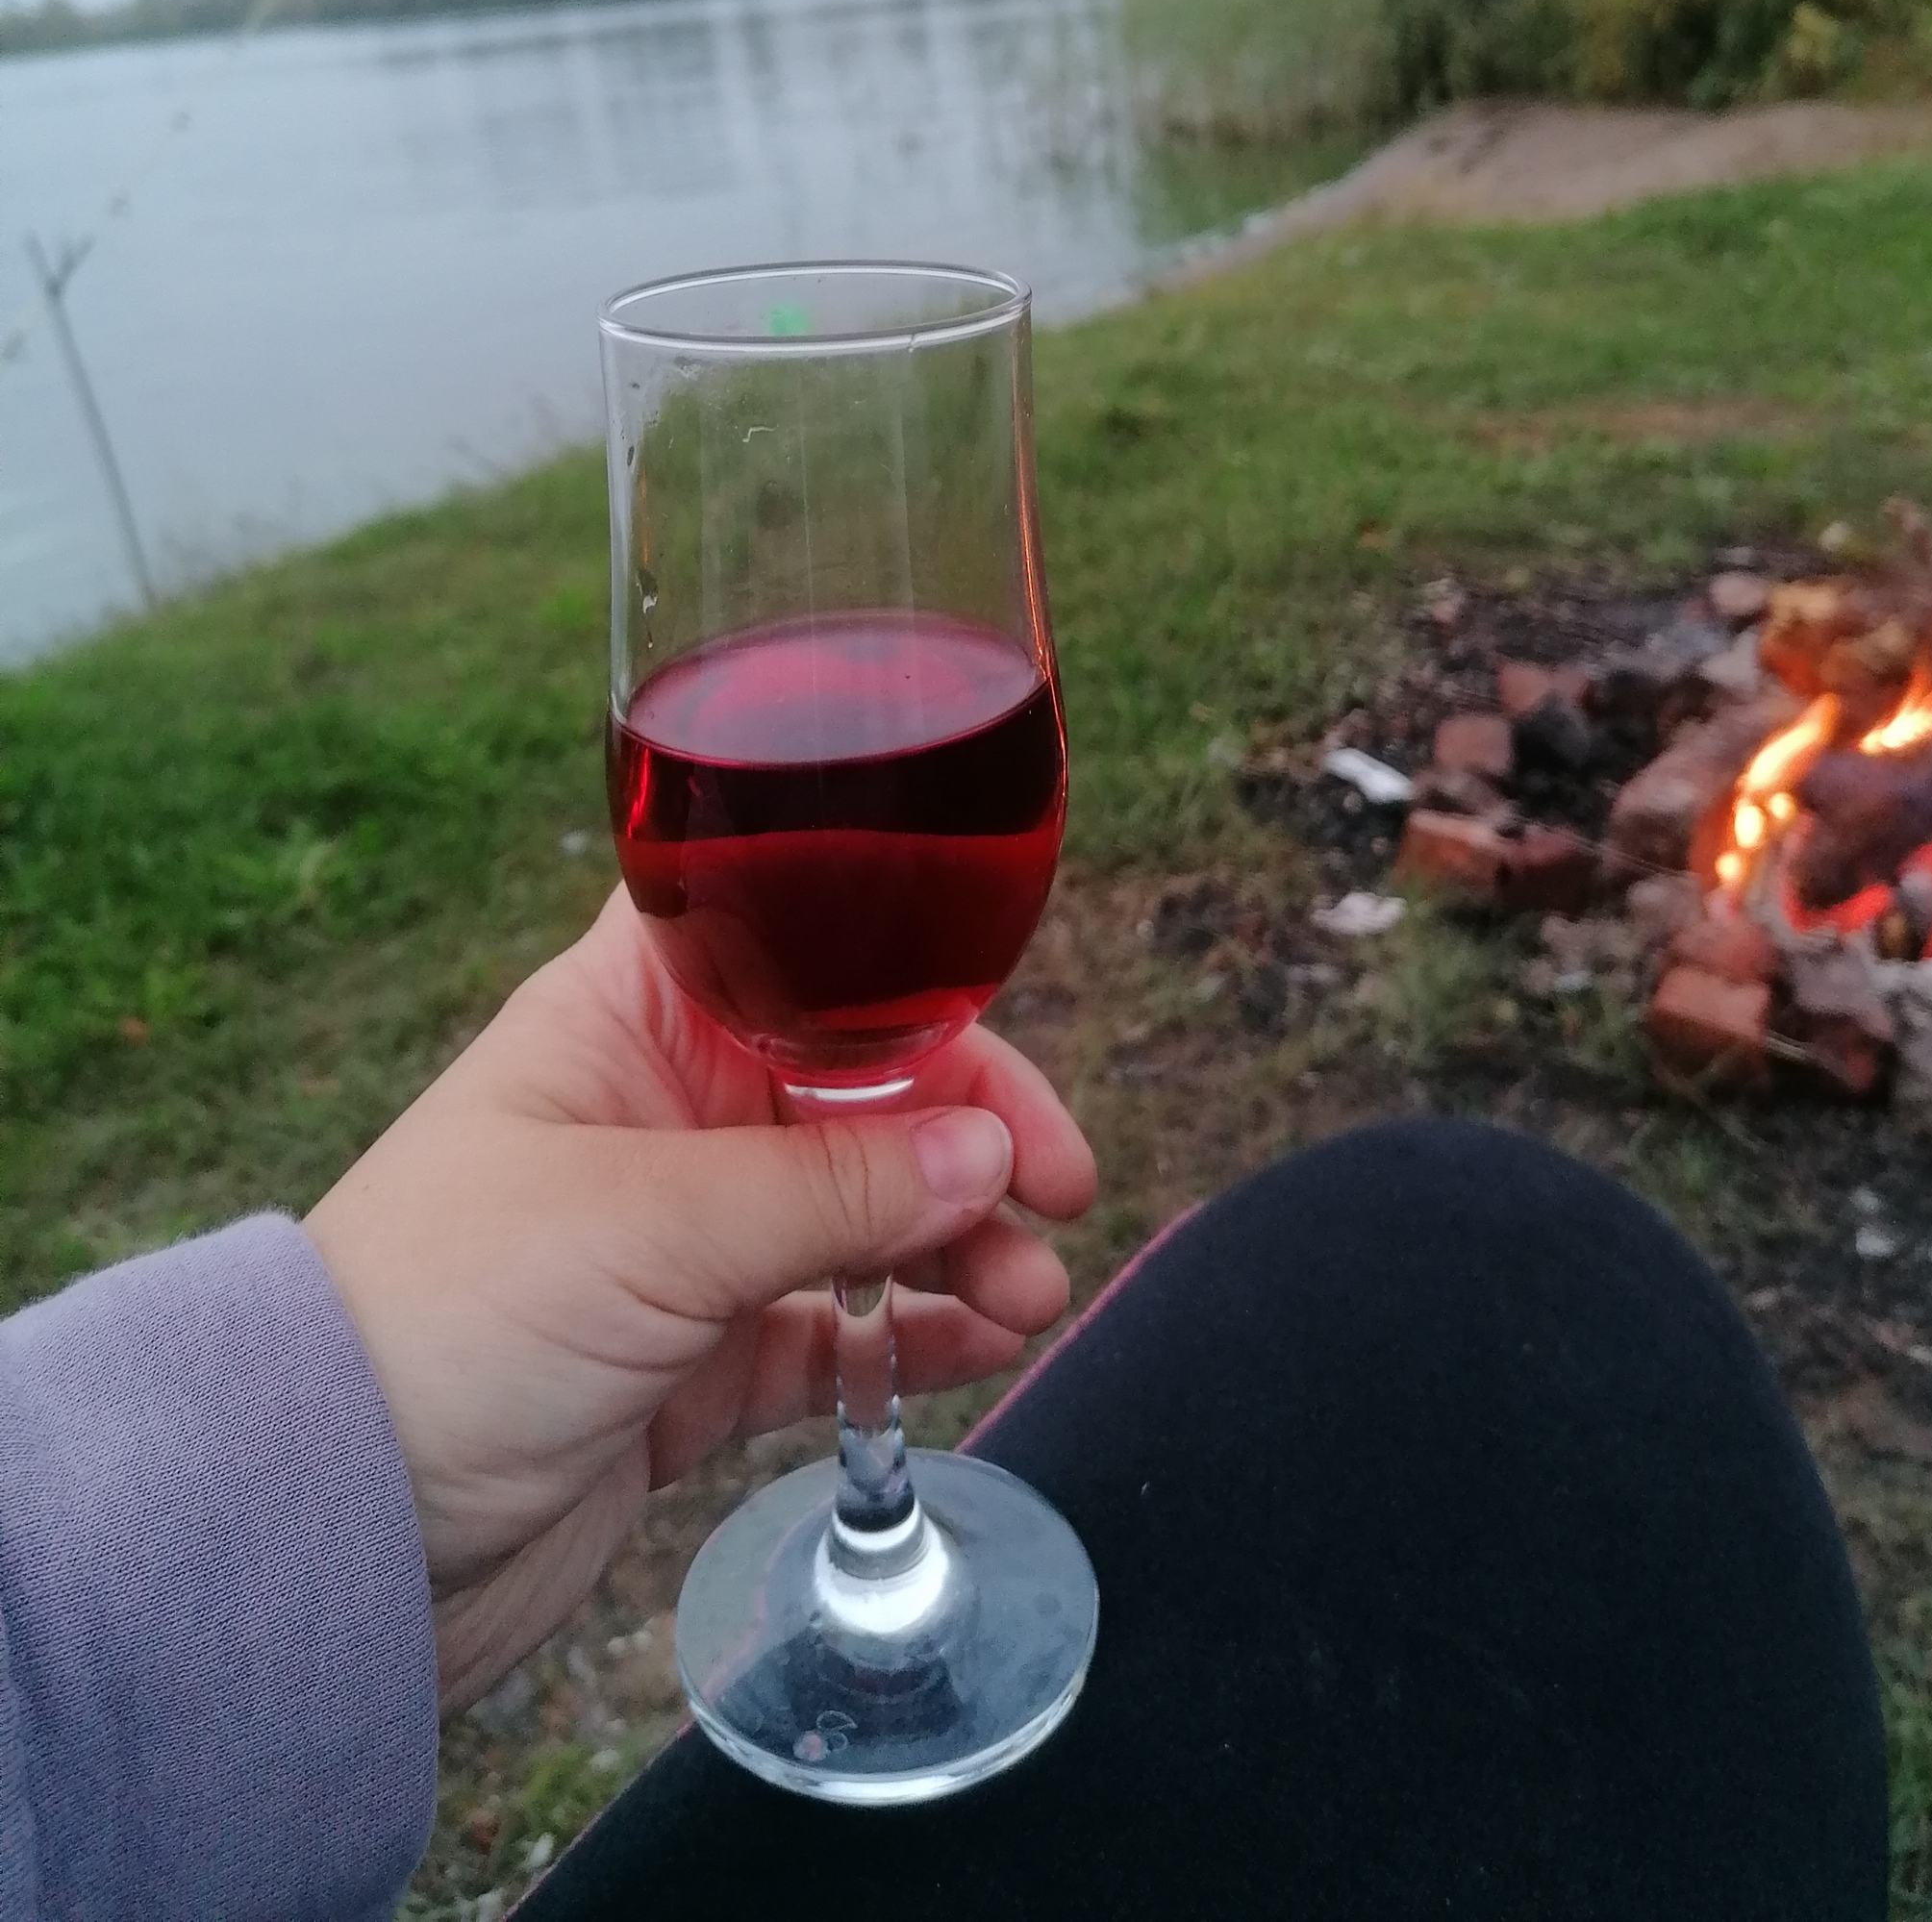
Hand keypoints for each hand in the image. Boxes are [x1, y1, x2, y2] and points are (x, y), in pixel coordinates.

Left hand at [305, 888, 1095, 1712]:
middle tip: (1059, 1193)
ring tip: (1028, 1298)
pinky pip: (833, 1325)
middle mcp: (664, 1112)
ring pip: (863, 1210)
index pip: (794, 949)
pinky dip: (910, 1331)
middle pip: (858, 1086)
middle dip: (966, 1132)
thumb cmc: (446, 1318)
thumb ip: (830, 1189)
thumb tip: (990, 1154)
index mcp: (624, 1020)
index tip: (1000, 1050)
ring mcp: (683, 1240)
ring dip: (957, 1241)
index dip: (905, 977)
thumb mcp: (648, 1227)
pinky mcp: (695, 1360)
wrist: (324, 1531)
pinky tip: (979, 1343)